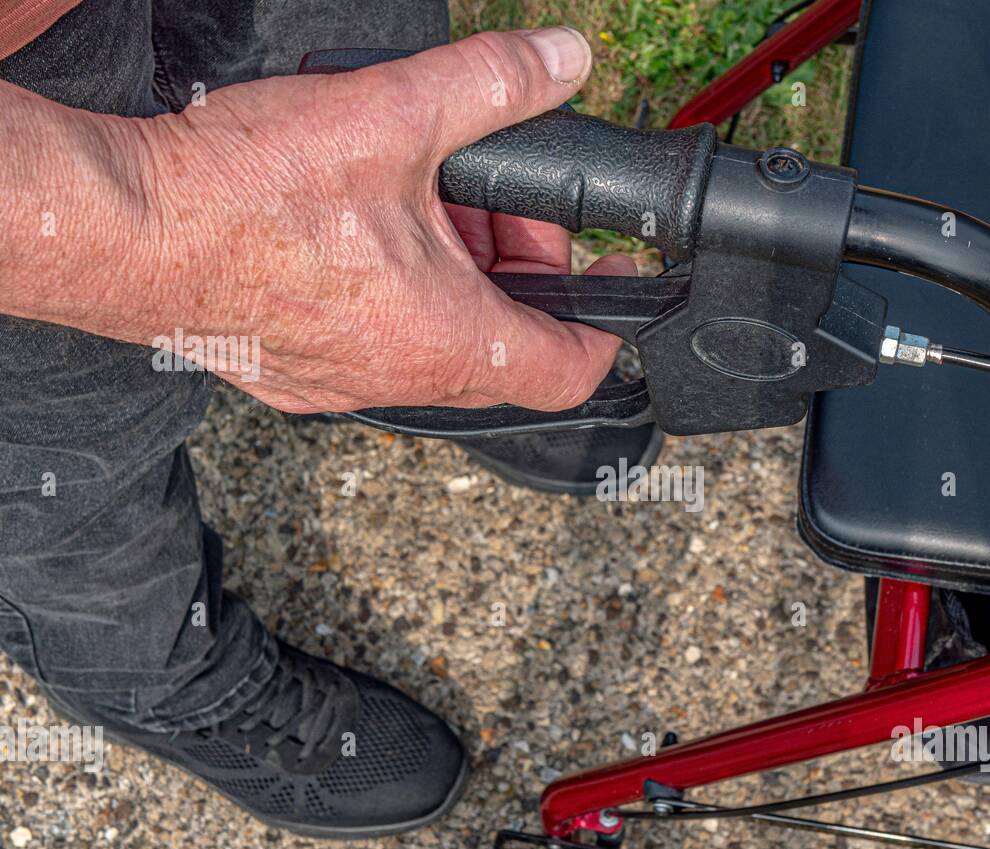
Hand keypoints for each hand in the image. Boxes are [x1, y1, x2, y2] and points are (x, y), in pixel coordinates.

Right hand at [123, 28, 634, 412]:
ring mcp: (346, 386)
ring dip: (455, 277)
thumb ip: (490, 86)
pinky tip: (363, 235)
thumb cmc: (243, 195)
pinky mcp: (299, 376)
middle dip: (517, 270)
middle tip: (493, 203)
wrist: (123, 228)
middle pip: (505, 344)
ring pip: (440, 342)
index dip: (606, 324)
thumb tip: (561, 61)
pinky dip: (396, 295)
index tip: (606, 279)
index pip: (568, 369)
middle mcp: (401, 381)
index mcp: (445, 341)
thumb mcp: (391, 117)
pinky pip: (379, 345)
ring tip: (423, 201)